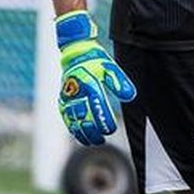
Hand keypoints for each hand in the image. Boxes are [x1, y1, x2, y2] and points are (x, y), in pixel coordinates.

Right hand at [55, 10, 136, 145]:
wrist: (75, 52)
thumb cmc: (95, 60)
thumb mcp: (110, 68)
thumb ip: (120, 83)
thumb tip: (130, 96)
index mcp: (89, 84)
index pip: (97, 107)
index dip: (103, 120)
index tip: (110, 129)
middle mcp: (76, 91)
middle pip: (83, 116)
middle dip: (92, 131)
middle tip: (102, 140)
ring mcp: (67, 95)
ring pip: (73, 119)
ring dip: (81, 132)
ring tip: (92, 141)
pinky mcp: (62, 98)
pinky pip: (65, 116)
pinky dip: (72, 126)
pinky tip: (78, 135)